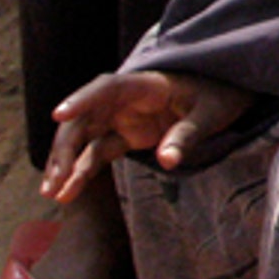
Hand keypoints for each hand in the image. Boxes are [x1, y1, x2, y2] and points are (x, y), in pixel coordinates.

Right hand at [41, 71, 252, 203]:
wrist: (226, 96)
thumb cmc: (220, 96)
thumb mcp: (211, 114)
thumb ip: (187, 135)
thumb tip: (167, 161)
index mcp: (146, 85)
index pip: (108, 88)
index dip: (82, 99)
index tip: (58, 114)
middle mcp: (126, 99)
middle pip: (85, 117)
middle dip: (65, 146)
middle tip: (55, 178)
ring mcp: (123, 117)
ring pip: (83, 136)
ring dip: (65, 162)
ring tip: (52, 192)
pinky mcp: (125, 135)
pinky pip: (96, 152)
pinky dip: (81, 171)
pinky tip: (67, 192)